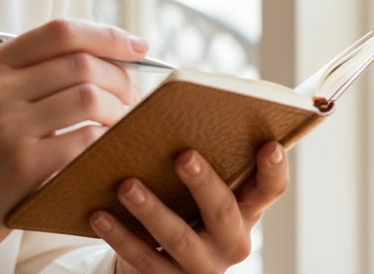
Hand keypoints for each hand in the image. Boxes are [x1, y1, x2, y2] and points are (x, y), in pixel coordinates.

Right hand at [0, 18, 149, 272]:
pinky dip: (106, 142)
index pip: (59, 31)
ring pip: (89, 98)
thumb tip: (110, 54)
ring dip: (119, 111)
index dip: (106, 35)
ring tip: (122, 124)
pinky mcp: (22, 164)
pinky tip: (108, 149)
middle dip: (120, 78)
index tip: (138, 46)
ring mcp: (6, 127)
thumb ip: (37, 72)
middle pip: (80, 63)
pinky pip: (85, 140)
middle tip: (132, 97)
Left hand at [92, 141, 289, 273]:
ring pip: (179, 238)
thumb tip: (170, 115)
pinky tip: (99, 214)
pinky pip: (143, 260)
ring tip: (127, 185)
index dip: (274, 169)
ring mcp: (203, 266)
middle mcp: (232, 241)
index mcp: (246, 210)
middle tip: (182, 155)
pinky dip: (120, 236)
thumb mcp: (201, 188)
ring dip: (151, 210)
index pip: (270, 189)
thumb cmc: (184, 207)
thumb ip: (200, 159)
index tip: (270, 145)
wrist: (164, 263)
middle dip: (203, 182)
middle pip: (222, 210)